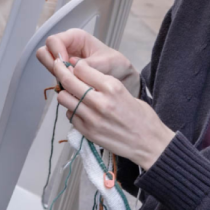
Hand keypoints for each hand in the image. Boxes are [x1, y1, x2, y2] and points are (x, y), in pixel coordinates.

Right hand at [36, 29, 139, 95]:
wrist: (123, 77)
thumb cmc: (117, 65)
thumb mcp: (107, 63)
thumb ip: (89, 64)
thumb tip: (72, 67)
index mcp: (76, 37)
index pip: (53, 41)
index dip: (56, 53)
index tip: (66, 65)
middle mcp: (66, 47)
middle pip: (44, 52)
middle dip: (53, 64)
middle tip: (66, 75)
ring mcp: (64, 61)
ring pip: (47, 66)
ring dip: (56, 75)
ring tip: (73, 82)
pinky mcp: (65, 73)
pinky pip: (55, 77)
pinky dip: (61, 83)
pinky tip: (74, 87)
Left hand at [52, 58, 174, 169]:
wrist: (149, 143)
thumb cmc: (142, 117)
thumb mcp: (125, 92)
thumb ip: (103, 84)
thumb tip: (83, 77)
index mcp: (112, 87)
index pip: (81, 68)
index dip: (75, 66)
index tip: (73, 67)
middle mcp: (100, 101)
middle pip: (68, 81)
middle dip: (61, 73)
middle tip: (59, 70)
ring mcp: (92, 118)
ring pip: (63, 98)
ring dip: (66, 94)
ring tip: (73, 95)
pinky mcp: (88, 132)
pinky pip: (70, 116)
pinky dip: (72, 111)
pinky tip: (82, 112)